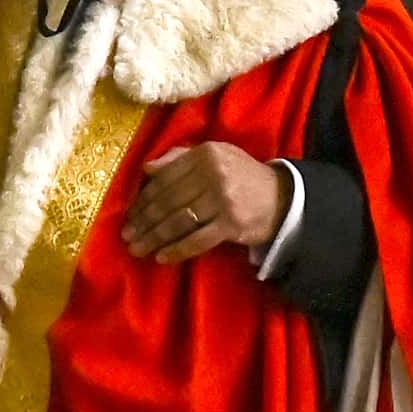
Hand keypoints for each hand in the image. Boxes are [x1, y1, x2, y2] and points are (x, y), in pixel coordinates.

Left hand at [124, 141, 287, 263]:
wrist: (284, 198)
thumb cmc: (243, 177)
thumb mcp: (216, 156)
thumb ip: (181, 158)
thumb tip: (147, 169)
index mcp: (205, 154)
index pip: (164, 179)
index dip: (143, 199)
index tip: (130, 215)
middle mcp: (213, 174)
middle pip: (167, 201)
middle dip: (144, 222)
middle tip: (128, 236)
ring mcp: (223, 200)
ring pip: (178, 222)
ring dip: (154, 238)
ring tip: (138, 248)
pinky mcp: (232, 224)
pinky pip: (197, 240)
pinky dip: (178, 250)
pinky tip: (162, 257)